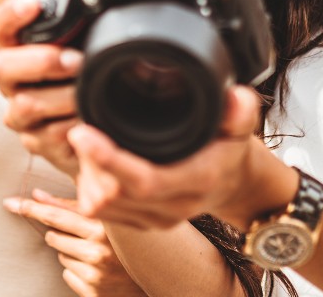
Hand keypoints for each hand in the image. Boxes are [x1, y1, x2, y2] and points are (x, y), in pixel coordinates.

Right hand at [0, 0, 84, 175]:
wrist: (95, 120)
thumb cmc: (78, 69)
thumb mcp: (76, 30)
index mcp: (16, 47)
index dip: (12, 13)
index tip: (35, 0)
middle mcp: (10, 79)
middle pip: (0, 68)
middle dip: (39, 61)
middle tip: (76, 59)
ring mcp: (20, 113)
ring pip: (24, 106)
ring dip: (60, 97)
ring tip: (88, 90)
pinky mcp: (36, 142)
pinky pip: (46, 138)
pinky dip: (71, 127)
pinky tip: (90, 117)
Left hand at [5, 189, 146, 296]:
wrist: (149, 277)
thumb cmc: (125, 242)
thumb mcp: (103, 217)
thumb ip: (70, 205)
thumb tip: (38, 194)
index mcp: (104, 225)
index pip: (57, 214)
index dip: (32, 208)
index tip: (12, 203)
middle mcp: (100, 248)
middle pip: (54, 234)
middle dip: (55, 231)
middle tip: (68, 231)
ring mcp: (95, 272)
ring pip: (59, 253)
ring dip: (68, 250)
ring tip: (92, 250)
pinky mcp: (91, 289)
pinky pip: (66, 273)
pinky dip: (75, 269)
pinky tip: (94, 267)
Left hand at [66, 85, 275, 230]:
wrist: (232, 183)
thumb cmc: (229, 147)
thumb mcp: (240, 125)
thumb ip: (240, 111)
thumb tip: (236, 99)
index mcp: (197, 180)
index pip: (145, 181)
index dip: (108, 159)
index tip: (82, 132)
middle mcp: (176, 207)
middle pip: (113, 194)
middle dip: (88, 161)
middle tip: (82, 127)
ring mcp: (157, 220)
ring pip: (101, 205)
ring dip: (86, 174)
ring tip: (89, 143)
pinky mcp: (142, 224)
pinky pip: (101, 212)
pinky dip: (88, 186)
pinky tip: (93, 163)